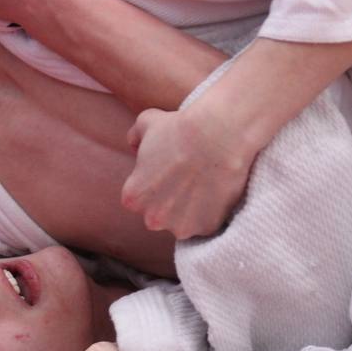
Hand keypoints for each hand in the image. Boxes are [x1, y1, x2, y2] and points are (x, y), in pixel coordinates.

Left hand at [121, 104, 256, 239]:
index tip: (168, 172)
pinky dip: (211, 211)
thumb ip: (135, 136)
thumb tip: (134, 144)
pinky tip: (216, 191)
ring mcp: (180, 226)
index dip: (154, 184)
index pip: (140, 196)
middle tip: (186, 178)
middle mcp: (152, 218)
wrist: (217, 136)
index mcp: (133, 197)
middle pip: (159, 213)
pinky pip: (206, 223)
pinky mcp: (206, 228)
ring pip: (182, 221)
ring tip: (203, 184)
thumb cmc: (180, 128)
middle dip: (169, 200)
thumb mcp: (147, 123)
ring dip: (190, 208)